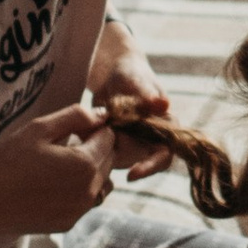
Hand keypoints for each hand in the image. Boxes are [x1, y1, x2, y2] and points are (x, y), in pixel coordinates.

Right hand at [0, 103, 115, 235]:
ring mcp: (80, 210)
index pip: (109, 138)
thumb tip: (102, 114)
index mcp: (85, 164)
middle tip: (65, 144)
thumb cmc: (7, 162)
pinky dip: (78, 191)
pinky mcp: (68, 223)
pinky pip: (86, 202)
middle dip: (95, 148)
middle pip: (109, 160)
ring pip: (102, 183)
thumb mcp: (39, 129)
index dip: (93, 129)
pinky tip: (52, 186)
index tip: (73, 129)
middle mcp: (90, 190)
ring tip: (62, 166)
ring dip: (91, 171)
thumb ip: (75, 116)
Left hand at [89, 21, 176, 181]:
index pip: (164, 155)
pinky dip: (91, 146)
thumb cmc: (130, 73)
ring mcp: (132, 143)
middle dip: (117, 157)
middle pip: (138, 162)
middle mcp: (150, 139)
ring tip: (89, 130)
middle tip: (100, 148)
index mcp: (165, 127)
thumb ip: (146, 94)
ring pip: (118, 160)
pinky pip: (103, 154)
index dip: (151, 167)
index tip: (132, 175)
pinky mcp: (114, 144)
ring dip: (102, 151)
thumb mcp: (135, 81)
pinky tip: (83, 131)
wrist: (111, 74)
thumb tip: (163, 104)